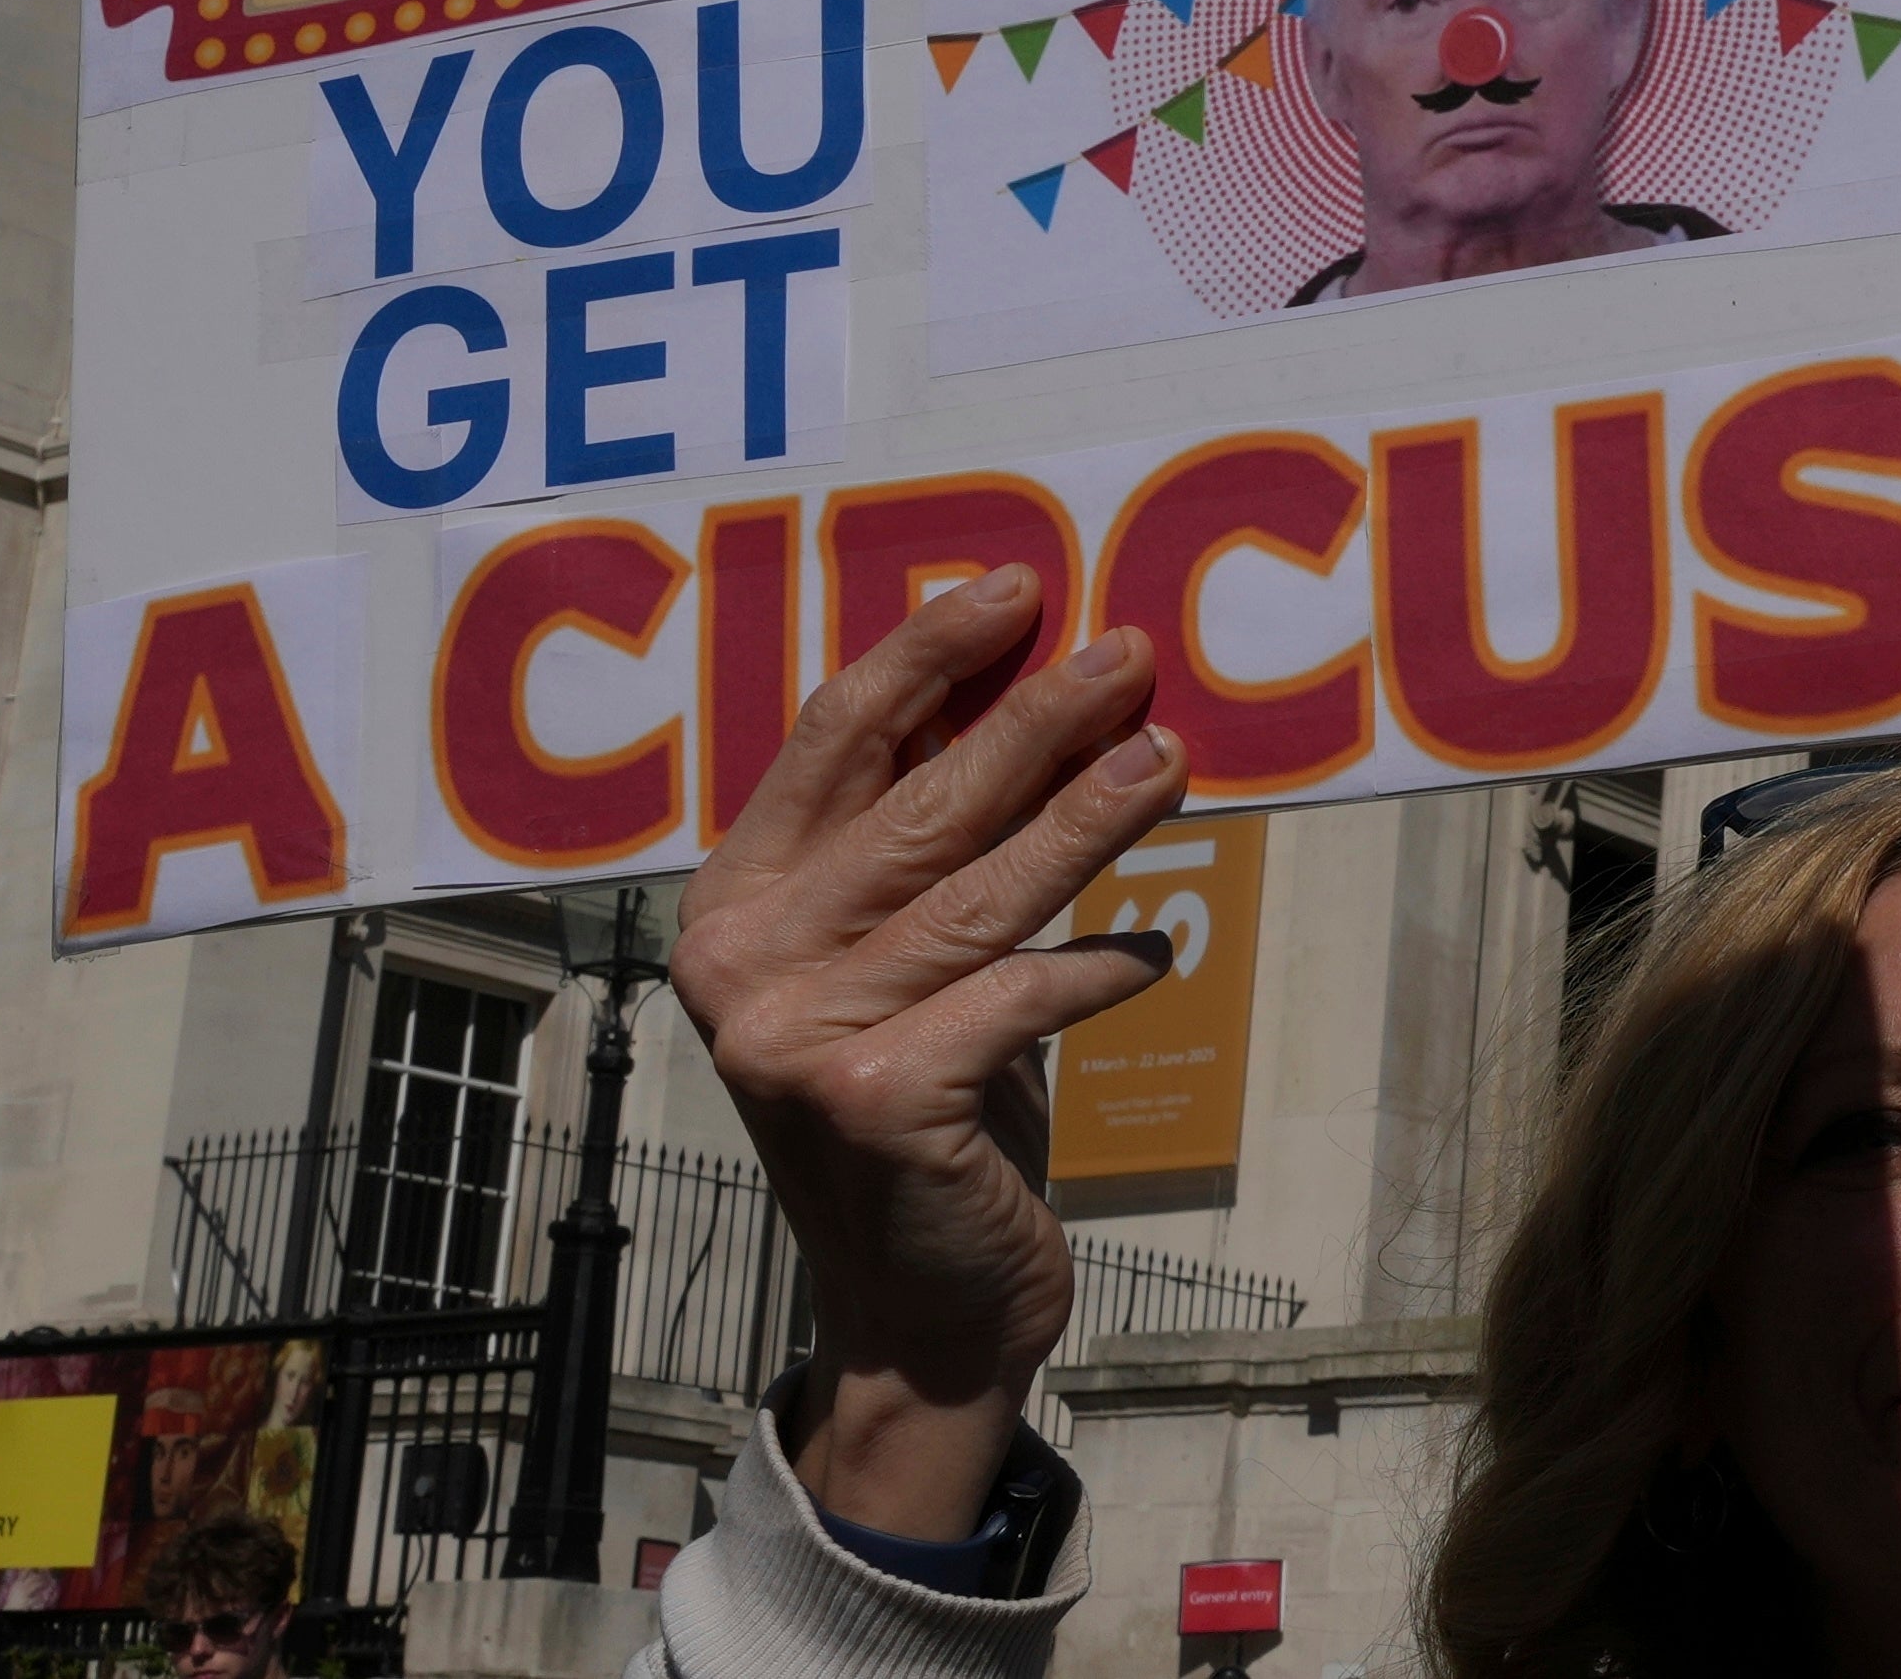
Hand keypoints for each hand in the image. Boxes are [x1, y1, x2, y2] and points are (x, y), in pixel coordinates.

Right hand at [669, 569, 1188, 1536]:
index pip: (832, 744)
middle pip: (917, 807)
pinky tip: (1157, 954)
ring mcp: (799, 1039)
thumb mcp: (899, 965)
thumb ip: (923, 848)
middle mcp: (742, 966)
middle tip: (1130, 655)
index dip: (927, 657)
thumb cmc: (923, 1108)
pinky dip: (1099, 972)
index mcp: (731, 906)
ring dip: (1089, 818)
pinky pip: (1019, 997)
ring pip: (979, 893)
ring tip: (1168, 758)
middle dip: (1033, 720)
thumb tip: (1036, 685)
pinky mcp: (880, 1101)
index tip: (1018, 588)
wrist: (916, 1312)